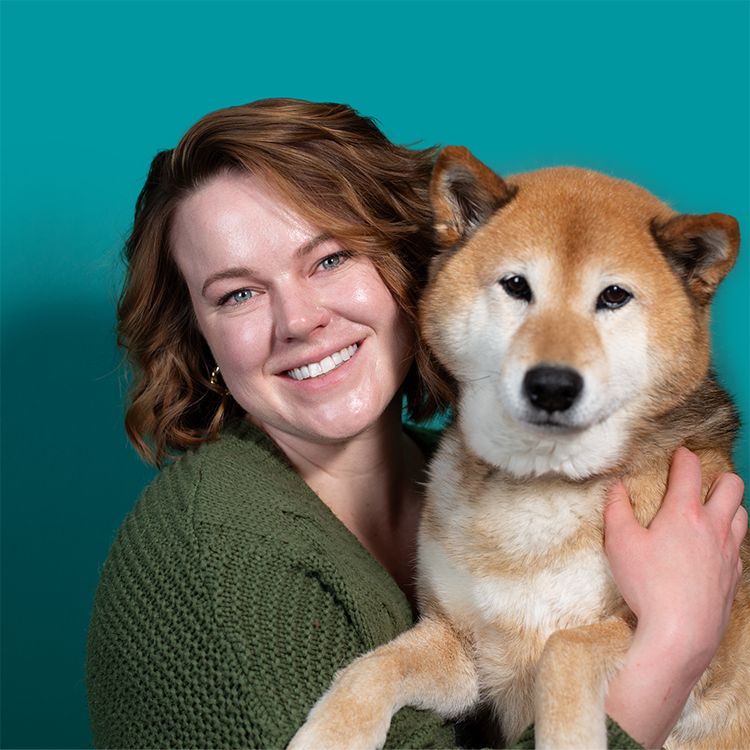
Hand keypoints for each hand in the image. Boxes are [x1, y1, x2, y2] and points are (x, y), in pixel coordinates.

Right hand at [603, 447, 745, 749]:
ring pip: (743, 513)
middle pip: (731, 485)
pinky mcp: (735, 576)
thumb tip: (617, 486)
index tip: (677, 454)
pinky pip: (740, 546)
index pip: (690, 469)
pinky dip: (730, 537)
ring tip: (712, 510)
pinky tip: (714, 548)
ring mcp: (729, 551)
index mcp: (684, 512)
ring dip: (729, 505)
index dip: (683, 455)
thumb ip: (617, 509)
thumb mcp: (619, 543)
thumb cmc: (648, 586)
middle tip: (700, 481)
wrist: (682, 634)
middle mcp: (714, 526)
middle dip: (718, 476)